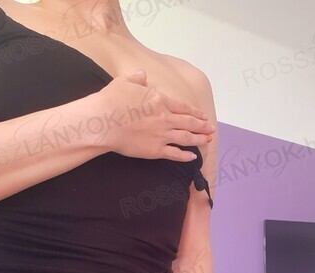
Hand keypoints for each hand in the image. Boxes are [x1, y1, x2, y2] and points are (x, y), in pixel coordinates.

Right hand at [92, 69, 214, 161]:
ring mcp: (162, 135)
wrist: (104, 122)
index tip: (203, 116)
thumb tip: (142, 74)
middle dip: (202, 126)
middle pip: (189, 122)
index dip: (195, 112)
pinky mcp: (155, 150)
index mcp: (159, 100)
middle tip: (211, 129)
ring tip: (208, 141)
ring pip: (186, 138)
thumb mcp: (124, 83)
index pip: (183, 107)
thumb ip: (136, 79)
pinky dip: (186, 156)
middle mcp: (165, 118)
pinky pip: (175, 154)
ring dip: (199, 139)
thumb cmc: (111, 101)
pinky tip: (193, 157)